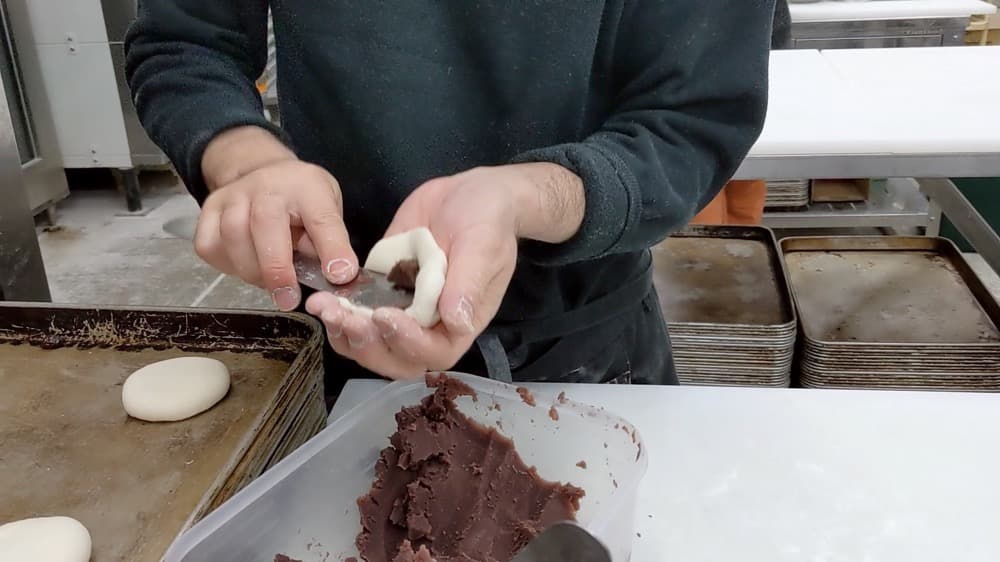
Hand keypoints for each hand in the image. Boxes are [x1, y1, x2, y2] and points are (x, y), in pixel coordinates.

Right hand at [195, 127, 357, 310]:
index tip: (340, 276)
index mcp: (307, 187)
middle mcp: (266, 186)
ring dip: (252, 271)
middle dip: (277, 270)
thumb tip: (337, 278)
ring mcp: (232, 195)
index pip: (322, 218)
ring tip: (269, 283)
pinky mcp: (208, 210)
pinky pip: (210, 246)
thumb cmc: (301, 200)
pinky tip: (247, 265)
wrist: (265, 174)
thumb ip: (330, 242)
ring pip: (233, 238)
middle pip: (266, 226)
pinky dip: (227, 266)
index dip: (332, 248)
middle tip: (288, 299)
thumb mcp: (328, 211)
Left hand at [306, 166, 526, 378]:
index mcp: (459, 323)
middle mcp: (429, 325)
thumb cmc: (488, 221)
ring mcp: (403, 308)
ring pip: (371, 340)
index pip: (433, 352)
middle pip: (395, 357)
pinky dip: (339, 311)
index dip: (407, 343)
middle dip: (365, 342)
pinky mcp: (382, 289)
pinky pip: (358, 312)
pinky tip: (322, 296)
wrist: (471, 193)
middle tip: (341, 316)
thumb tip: (455, 321)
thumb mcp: (483, 246)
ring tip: (323, 307)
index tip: (385, 315)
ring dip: (345, 331)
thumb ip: (469, 284)